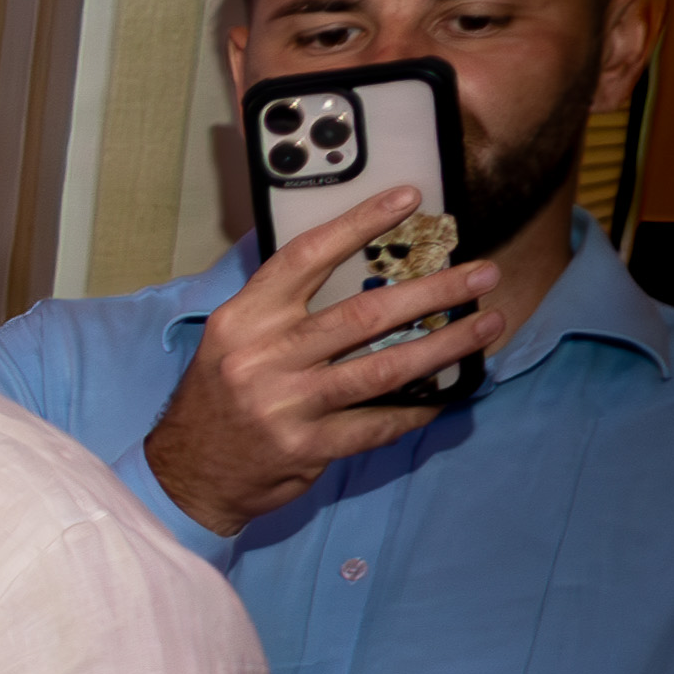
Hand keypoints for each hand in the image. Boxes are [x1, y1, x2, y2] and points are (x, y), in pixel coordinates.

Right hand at [137, 184, 498, 534]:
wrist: (187, 474)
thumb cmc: (221, 398)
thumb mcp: (234, 343)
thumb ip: (286, 313)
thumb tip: (369, 280)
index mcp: (244, 320)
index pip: (306, 258)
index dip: (358, 224)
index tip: (408, 199)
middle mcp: (262, 357)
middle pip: (363, 315)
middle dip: (434, 292)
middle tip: (482, 274)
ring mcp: (285, 404)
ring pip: (383, 369)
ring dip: (446, 345)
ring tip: (487, 325)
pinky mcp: (306, 447)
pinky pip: (377, 423)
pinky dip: (416, 409)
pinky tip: (444, 395)